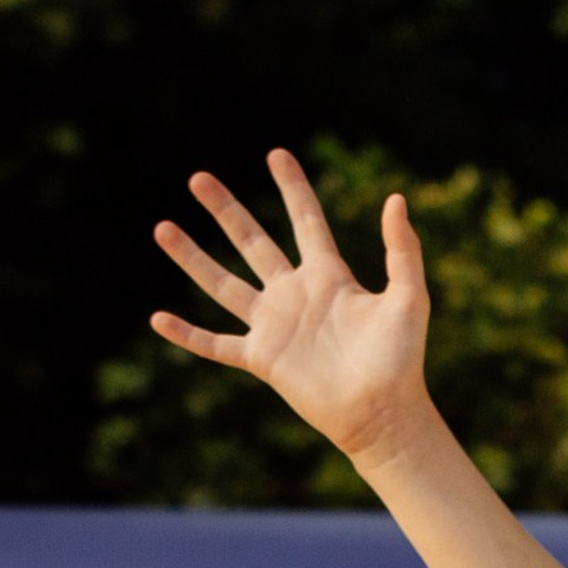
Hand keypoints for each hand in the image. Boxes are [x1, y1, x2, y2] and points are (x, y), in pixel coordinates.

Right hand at [151, 149, 432, 463]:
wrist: (384, 412)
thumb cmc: (401, 360)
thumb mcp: (408, 298)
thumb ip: (402, 251)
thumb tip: (396, 199)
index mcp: (329, 277)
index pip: (305, 222)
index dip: (292, 188)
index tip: (275, 154)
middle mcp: (295, 296)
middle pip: (253, 243)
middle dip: (226, 211)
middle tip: (198, 178)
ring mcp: (275, 327)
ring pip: (223, 285)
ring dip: (193, 257)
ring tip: (162, 227)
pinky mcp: (263, 359)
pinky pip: (216, 345)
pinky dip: (187, 335)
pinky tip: (158, 319)